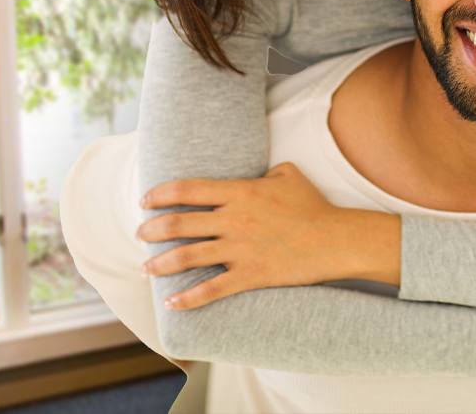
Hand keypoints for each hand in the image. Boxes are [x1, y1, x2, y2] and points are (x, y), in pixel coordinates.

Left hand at [137, 162, 398, 308]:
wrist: (335, 239)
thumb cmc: (314, 206)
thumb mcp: (289, 175)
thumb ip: (265, 172)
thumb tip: (258, 172)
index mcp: (240, 192)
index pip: (188, 190)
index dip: (161, 194)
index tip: (145, 200)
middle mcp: (233, 219)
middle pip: (179, 223)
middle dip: (152, 229)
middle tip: (140, 234)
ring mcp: (240, 248)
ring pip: (187, 257)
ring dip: (161, 264)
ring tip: (146, 268)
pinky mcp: (250, 274)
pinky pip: (212, 289)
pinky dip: (188, 299)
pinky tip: (172, 304)